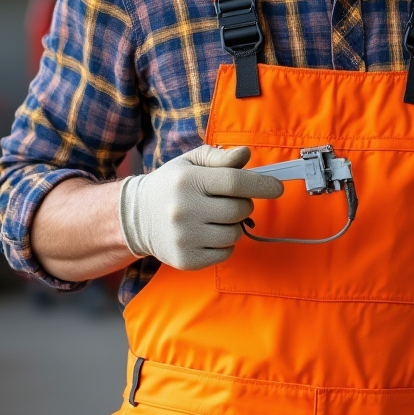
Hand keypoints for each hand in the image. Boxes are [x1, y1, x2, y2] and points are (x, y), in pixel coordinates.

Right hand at [118, 145, 282, 269]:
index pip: (235, 182)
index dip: (261, 184)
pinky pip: (225, 253)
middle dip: (244, 204)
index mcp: (188, 180)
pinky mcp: (186, 259)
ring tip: (217, 217)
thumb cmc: (171, 184)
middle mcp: (184, 209)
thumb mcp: (191, 162)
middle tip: (231, 201)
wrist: (135, 217)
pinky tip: (209, 233)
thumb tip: (246, 155)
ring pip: (235, 234)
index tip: (277, 187)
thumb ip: (220, 157)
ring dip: (235, 225)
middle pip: (239, 210)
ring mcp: (184, 237)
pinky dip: (225, 244)